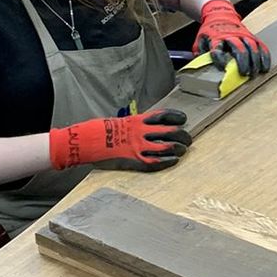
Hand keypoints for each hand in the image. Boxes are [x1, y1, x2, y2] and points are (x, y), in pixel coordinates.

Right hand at [48, 109, 190, 170]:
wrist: (88, 142)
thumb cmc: (103, 132)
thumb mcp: (122, 123)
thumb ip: (137, 124)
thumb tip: (149, 125)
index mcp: (138, 120)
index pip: (164, 115)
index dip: (177, 117)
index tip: (184, 119)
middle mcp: (141, 132)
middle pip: (170, 132)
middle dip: (183, 135)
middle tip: (188, 139)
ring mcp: (139, 146)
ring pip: (167, 147)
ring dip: (179, 149)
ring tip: (183, 150)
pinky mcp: (135, 160)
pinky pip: (156, 161)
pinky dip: (168, 161)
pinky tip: (174, 160)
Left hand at [193, 0, 270, 77]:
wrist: (221, 14)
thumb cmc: (211, 31)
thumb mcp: (201, 39)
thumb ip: (200, 52)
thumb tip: (199, 64)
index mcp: (216, 37)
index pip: (217, 49)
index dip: (220, 59)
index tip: (223, 67)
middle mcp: (231, 36)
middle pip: (239, 48)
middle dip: (242, 62)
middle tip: (244, 74)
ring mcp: (243, 35)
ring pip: (251, 47)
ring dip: (254, 61)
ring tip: (254, 73)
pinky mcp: (251, 36)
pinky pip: (260, 46)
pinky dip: (264, 57)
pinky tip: (264, 67)